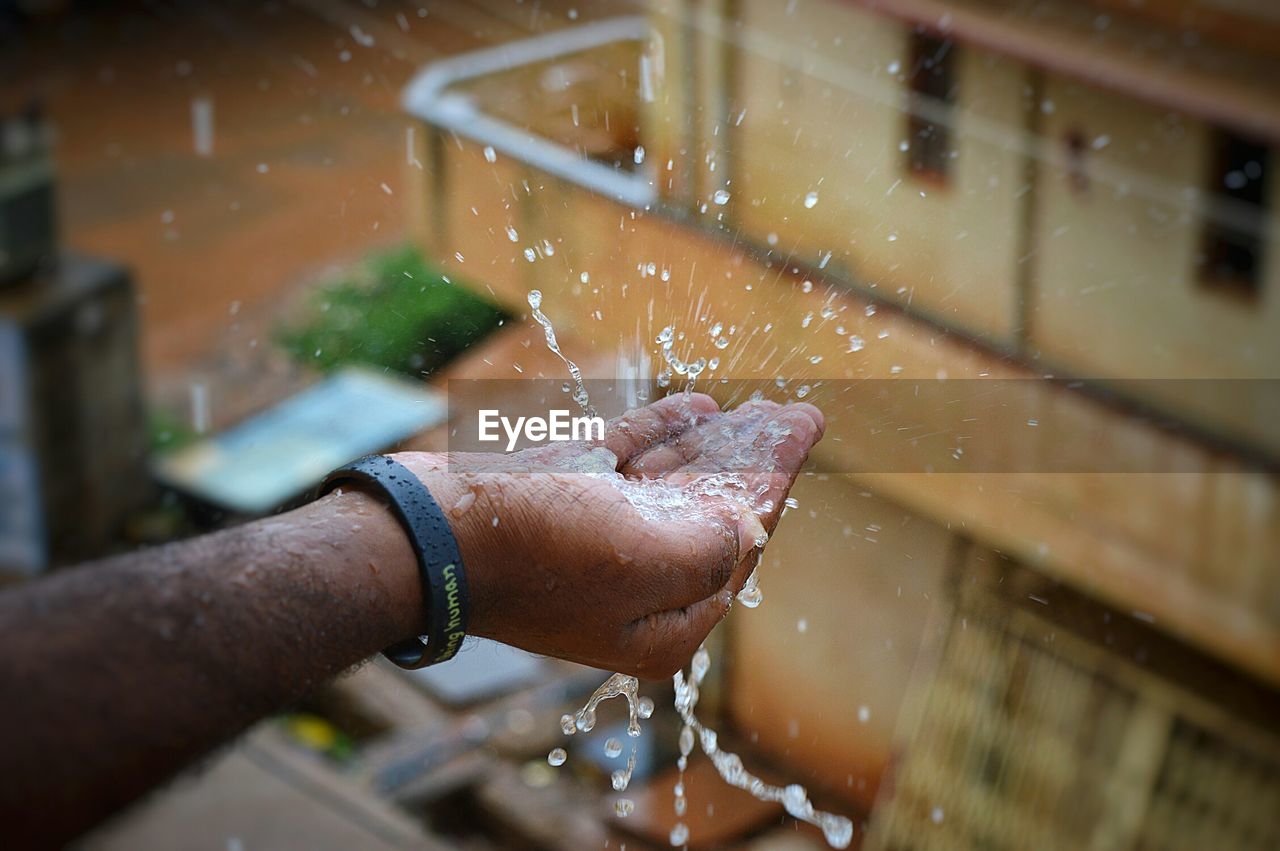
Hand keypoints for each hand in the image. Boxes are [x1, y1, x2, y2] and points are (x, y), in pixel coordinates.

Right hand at [393, 393, 823, 678]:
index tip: (802, 427)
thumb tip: (748, 526)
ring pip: (670, 486)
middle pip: (710, 513)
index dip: (775, 480)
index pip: (738, 542)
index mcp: (662, 619)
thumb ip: (714, 546)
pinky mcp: (558, 501)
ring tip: (755, 410)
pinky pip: (624, 462)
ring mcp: (592, 542)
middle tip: (793, 415)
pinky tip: (695, 407)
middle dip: (754, 463)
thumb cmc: (537, 551)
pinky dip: (660, 434)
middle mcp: (631, 586)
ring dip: (714, 446)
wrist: (422, 533)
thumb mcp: (647, 557)